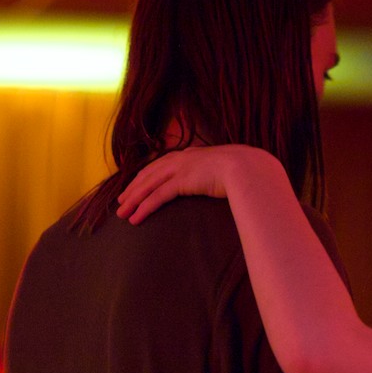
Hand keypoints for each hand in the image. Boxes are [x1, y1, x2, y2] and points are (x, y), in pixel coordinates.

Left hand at [115, 145, 276, 224]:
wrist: (250, 167)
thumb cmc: (245, 171)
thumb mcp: (227, 169)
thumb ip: (217, 174)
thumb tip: (221, 183)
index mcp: (190, 154)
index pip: (160, 165)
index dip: (145, 177)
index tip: (135, 187)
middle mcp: (181, 158)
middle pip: (149, 175)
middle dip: (133, 189)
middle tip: (121, 202)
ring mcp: (181, 169)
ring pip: (148, 185)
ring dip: (133, 200)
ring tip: (123, 214)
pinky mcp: (182, 181)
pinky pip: (157, 196)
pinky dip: (144, 207)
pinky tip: (135, 217)